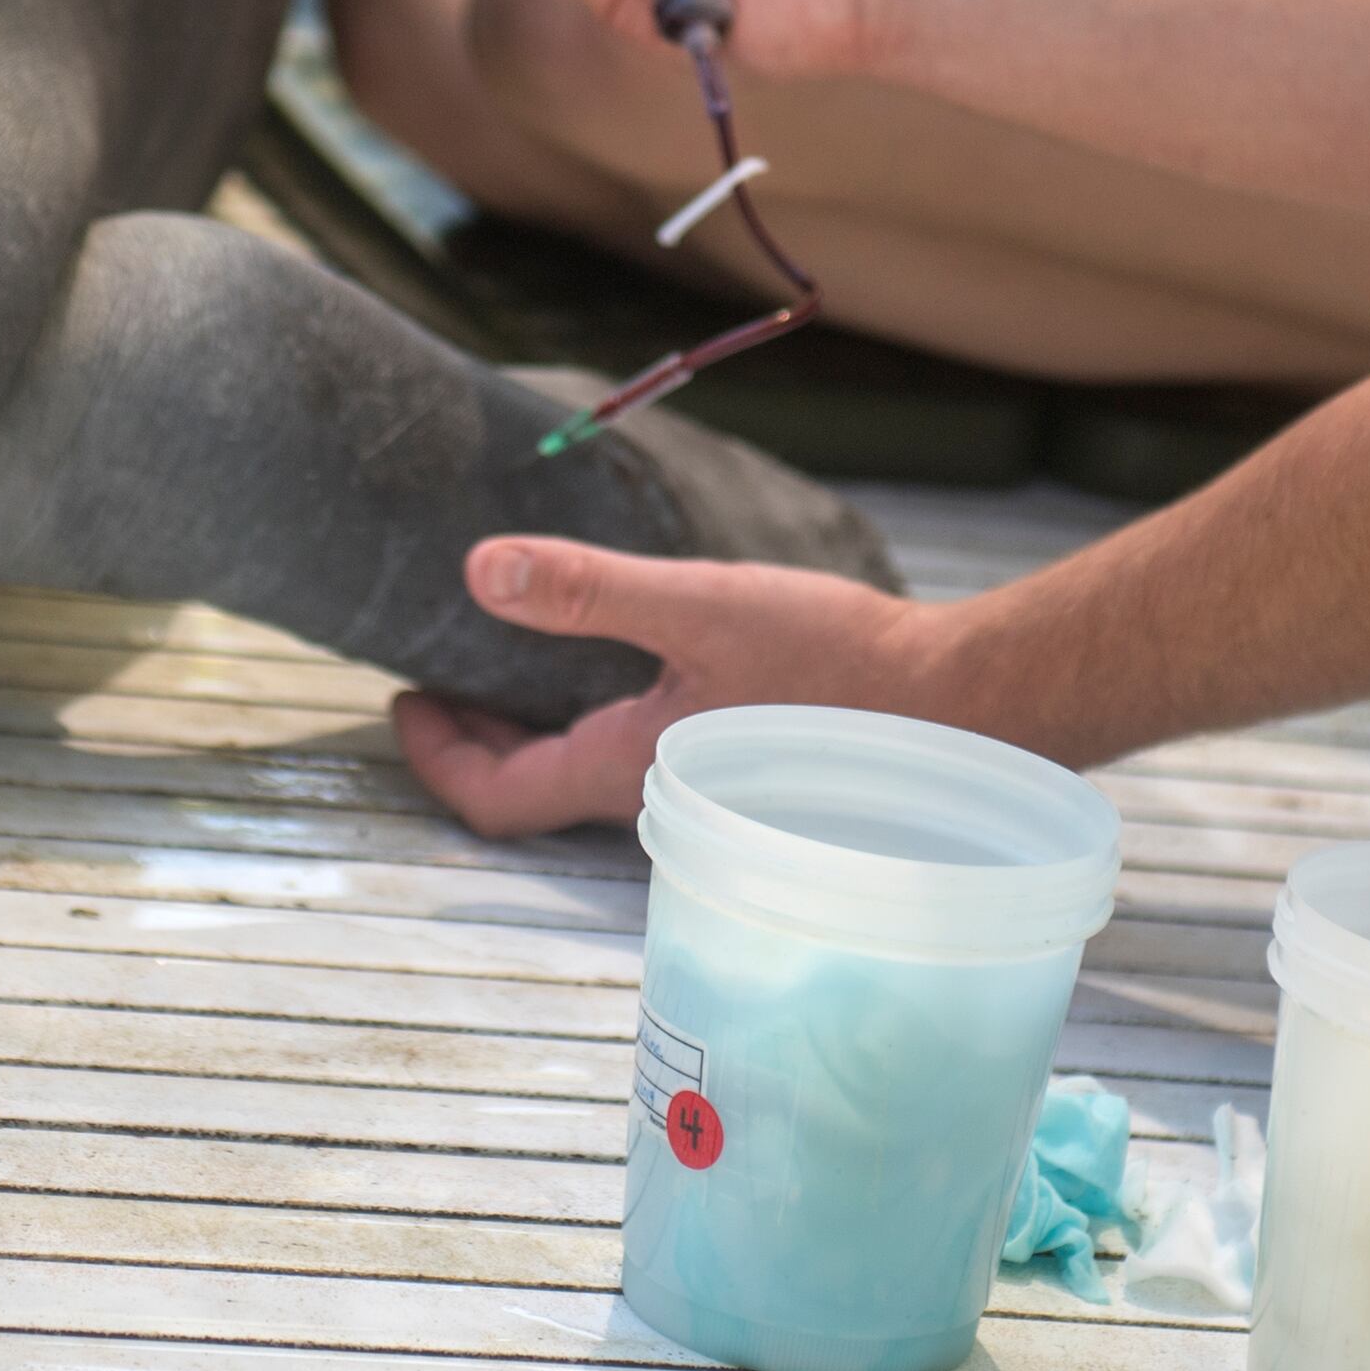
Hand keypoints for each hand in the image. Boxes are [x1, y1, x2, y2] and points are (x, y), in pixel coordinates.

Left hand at [390, 534, 950, 834]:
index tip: (406, 697)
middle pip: (533, 791)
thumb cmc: (838, 666)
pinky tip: (625, 662)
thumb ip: (588, 590)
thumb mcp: (699, 607)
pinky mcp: (743, 775)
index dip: (437, 755)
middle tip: (448, 670)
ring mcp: (701, 793)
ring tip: (521, 656)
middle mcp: (653, 798)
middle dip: (479, 735)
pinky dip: (600, 715)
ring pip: (589, 775)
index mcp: (625, 769)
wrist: (963, 709)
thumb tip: (478, 572)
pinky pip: (641, 757)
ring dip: (541, 724)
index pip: (495, 798)